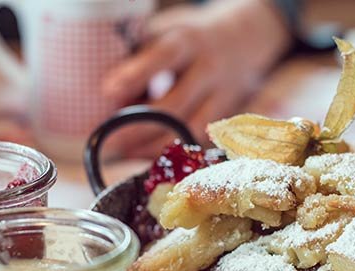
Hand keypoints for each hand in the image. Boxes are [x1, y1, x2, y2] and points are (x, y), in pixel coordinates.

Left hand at [102, 0, 291, 157]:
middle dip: (139, 126)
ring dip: (156, 146)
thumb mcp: (168, 31)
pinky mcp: (229, 117)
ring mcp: (223, 96)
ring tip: (127, 152)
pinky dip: (175, 151)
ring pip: (190, 130)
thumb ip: (141, 55)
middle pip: (175, 105)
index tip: (108, 90)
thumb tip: (111, 93)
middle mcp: (209, 69)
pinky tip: (151, 155)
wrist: (246, 39)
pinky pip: (201, 142)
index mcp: (189, 41)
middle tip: (110, 139)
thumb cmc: (191, 38)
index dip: (136, 74)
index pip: (163, 56)